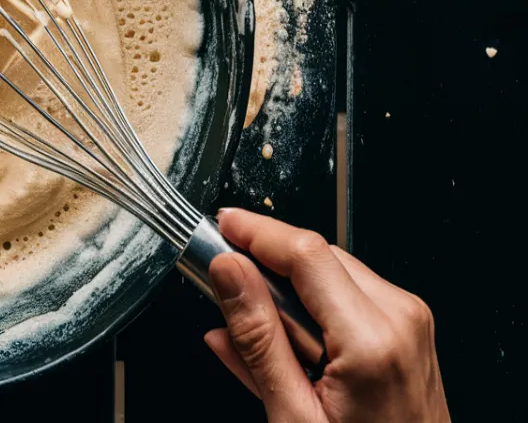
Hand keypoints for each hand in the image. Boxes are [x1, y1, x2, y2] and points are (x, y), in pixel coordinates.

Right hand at [204, 209, 448, 422]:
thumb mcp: (293, 416)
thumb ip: (256, 338)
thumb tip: (228, 272)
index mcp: (371, 341)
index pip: (305, 252)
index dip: (255, 231)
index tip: (220, 226)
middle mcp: (399, 319)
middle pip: (316, 256)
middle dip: (266, 266)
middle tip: (222, 289)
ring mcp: (408, 322)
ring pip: (329, 272)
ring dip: (286, 292)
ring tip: (262, 342)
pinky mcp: (406, 328)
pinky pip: (346, 294)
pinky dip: (309, 310)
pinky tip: (287, 346)